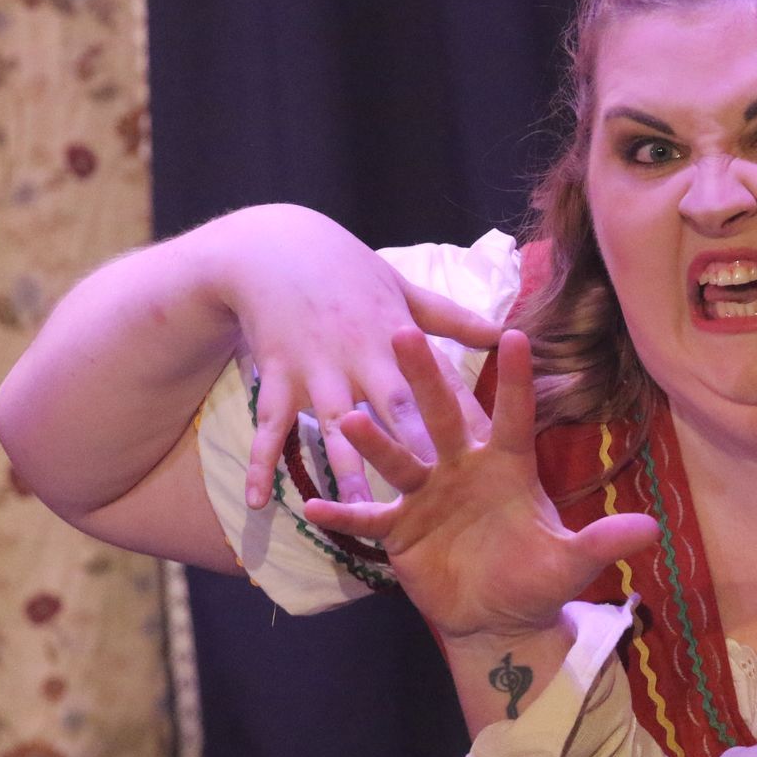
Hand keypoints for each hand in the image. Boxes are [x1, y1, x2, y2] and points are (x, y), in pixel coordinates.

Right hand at [203, 205, 500, 507]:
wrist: (271, 248)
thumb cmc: (347, 269)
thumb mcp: (401, 286)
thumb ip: (451, 317)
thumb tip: (501, 333)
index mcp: (396, 337)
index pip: (438, 382)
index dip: (464, 413)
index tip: (491, 448)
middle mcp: (359, 357)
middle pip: (392, 408)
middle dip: (415, 446)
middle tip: (439, 488)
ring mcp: (315, 371)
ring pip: (333, 427)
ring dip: (346, 467)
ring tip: (359, 508)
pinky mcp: (276, 379)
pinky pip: (267, 428)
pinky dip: (260, 464)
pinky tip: (255, 502)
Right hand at [303, 328, 656, 640]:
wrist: (497, 618)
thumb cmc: (535, 579)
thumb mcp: (571, 564)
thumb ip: (602, 542)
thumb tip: (651, 530)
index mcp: (507, 466)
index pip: (513, 415)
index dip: (514, 381)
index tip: (514, 335)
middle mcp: (462, 469)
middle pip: (443, 418)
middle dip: (425, 380)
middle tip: (404, 333)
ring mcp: (426, 496)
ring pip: (398, 461)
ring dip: (374, 442)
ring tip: (347, 418)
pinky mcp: (399, 530)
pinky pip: (368, 519)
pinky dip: (343, 514)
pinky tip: (313, 504)